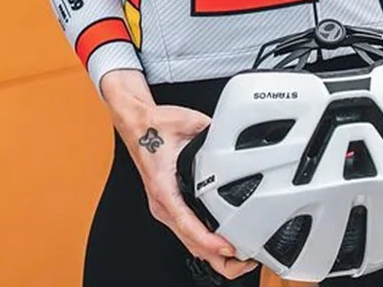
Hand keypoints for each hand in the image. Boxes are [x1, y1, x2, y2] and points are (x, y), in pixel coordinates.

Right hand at [101, 70, 258, 280]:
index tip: (228, 247)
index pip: (187, 224)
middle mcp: (163, 204)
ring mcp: (166, 207)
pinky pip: (188, 232)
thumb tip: (229, 134)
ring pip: (189, 242)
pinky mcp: (171, 205)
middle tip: (244, 261)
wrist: (138, 124)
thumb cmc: (155, 126)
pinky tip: (221, 244)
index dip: (208, 240)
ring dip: (212, 254)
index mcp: (164, 189)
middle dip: (217, 259)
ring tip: (239, 257)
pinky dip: (205, 243)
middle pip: (190, 243)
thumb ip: (210, 130)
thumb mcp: (187, 122)